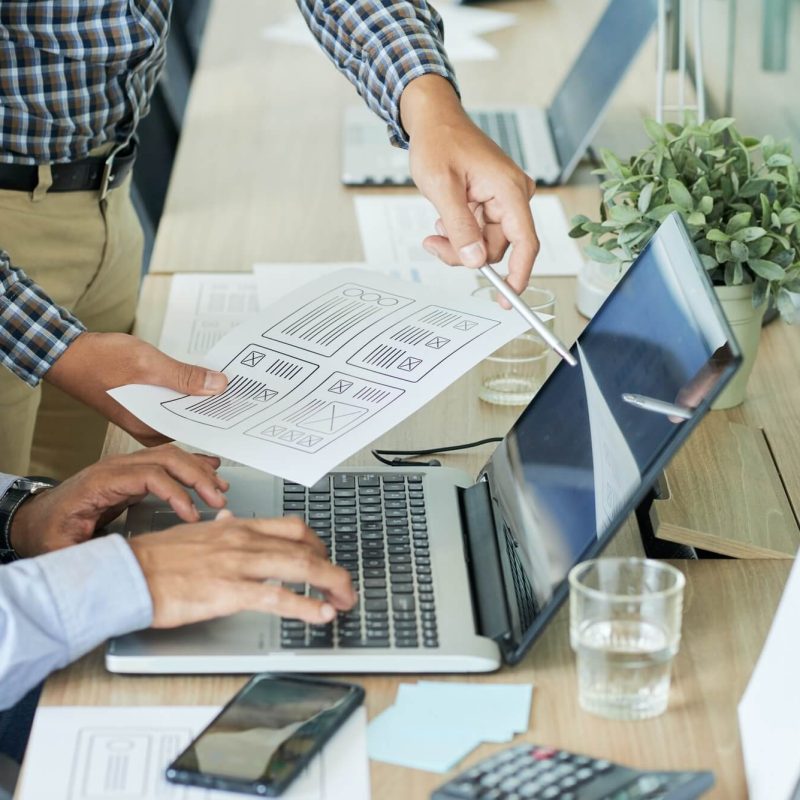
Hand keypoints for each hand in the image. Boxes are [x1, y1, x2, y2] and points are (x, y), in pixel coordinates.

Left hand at [9, 445, 227, 557]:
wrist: (35, 519)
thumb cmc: (48, 532)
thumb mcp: (62, 548)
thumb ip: (89, 553)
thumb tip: (120, 562)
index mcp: (100, 483)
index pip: (149, 476)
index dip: (176, 493)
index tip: (193, 515)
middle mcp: (115, 468)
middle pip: (166, 459)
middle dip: (197, 477)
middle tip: (218, 499)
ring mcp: (125, 466)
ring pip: (170, 456)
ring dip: (198, 470)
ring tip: (220, 487)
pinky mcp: (132, 472)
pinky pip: (166, 460)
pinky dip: (190, 462)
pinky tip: (209, 467)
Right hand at [45, 332, 227, 445]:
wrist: (66, 353)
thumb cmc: (99, 360)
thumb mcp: (149, 364)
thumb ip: (184, 376)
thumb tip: (217, 385)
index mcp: (150, 427)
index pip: (195, 430)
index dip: (220, 421)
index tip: (243, 412)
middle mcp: (149, 427)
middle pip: (193, 422)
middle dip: (216, 410)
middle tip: (245, 397)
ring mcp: (146, 417)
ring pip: (184, 411)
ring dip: (203, 399)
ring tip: (230, 388)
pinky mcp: (144, 404)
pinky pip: (173, 401)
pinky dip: (188, 391)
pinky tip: (204, 381)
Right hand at [129, 514, 356, 626]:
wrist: (128, 573)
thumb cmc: (156, 559)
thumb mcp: (194, 534)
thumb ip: (220, 530)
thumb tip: (231, 522)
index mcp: (237, 527)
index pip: (292, 528)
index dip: (318, 544)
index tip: (326, 559)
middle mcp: (243, 540)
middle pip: (305, 547)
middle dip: (332, 568)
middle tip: (344, 587)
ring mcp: (238, 564)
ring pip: (300, 567)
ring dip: (330, 584)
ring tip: (344, 600)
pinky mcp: (229, 591)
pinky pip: (278, 597)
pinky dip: (306, 606)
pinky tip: (321, 614)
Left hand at [400, 75, 539, 296]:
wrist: (434, 119)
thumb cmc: (439, 141)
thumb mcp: (442, 187)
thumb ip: (460, 227)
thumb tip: (476, 261)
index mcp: (509, 190)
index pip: (525, 242)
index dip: (518, 274)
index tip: (507, 298)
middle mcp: (513, 195)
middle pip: (497, 248)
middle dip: (466, 253)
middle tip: (434, 243)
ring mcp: (503, 199)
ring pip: (484, 244)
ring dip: (459, 242)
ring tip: (438, 222)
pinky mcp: (492, 202)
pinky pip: (479, 231)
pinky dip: (460, 231)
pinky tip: (445, 215)